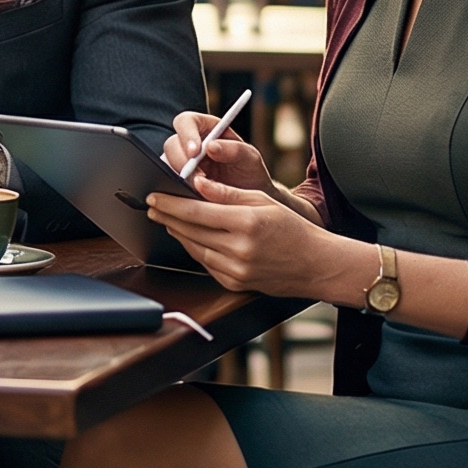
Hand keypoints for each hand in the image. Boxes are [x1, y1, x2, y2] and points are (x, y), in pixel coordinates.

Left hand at [144, 176, 359, 297]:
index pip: (196, 211)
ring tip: (166, 219)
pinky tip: (187, 238)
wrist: (315, 265)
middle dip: (167, 217)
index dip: (170, 203)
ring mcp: (236, 270)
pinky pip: (205, 263)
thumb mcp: (263, 201)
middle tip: (152, 206)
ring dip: (177, 233)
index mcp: (246, 223)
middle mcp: (239, 249)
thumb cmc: (291, 228)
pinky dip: (194, 249)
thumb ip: (228, 193)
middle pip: (189, 230)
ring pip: (194, 248)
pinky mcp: (234, 283)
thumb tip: (197, 183)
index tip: (154, 196)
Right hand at [162, 109, 273, 194]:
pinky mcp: (175, 183)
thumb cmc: (250, 174)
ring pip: (165, 165)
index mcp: (206, 129)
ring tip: (198, 190)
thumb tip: (211, 146)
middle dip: (181, 161)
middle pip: (171, 145)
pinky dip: (175, 191)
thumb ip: (235, 149)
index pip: (186, 121)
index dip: (186, 134)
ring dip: (178, 178)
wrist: (250, 203)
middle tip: (196, 178)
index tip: (195, 152)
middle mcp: (189, 144)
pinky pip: (167, 184)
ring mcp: (180, 164)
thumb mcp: (250, 159)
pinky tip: (191, 198)